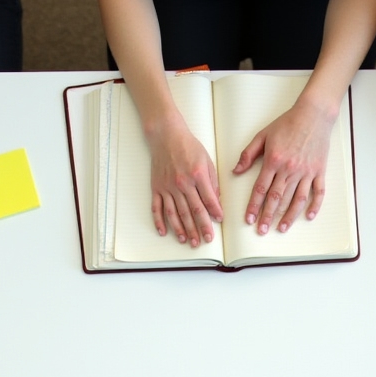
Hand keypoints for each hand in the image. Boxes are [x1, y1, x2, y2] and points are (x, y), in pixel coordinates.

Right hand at [146, 114, 221, 247]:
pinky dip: (159, 221)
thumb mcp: (207, 161)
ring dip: (182, 229)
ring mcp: (167, 187)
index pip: (208, 200)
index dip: (215, 213)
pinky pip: (157, 208)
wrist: (166, 135)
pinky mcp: (156, 188)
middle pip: (193, 211)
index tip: (219, 221)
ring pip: (176, 213)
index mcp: (197, 176)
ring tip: (188, 241)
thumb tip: (216, 201)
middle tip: (205, 240)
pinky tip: (164, 232)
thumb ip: (212, 182)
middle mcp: (182, 183)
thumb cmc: (188, 146)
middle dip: (200, 228)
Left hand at [234, 99, 333, 234]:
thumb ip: (248, 154)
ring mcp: (306, 172)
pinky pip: (318, 192)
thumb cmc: (287, 123)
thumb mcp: (263, 135)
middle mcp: (290, 169)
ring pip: (296, 199)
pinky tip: (309, 216)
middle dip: (267, 216)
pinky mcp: (319, 171)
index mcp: (274, 161)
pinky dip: (315, 205)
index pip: (261, 189)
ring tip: (280, 229)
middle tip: (261, 230)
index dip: (254, 206)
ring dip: (288, 216)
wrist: (313, 113)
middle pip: (277, 198)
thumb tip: (236, 171)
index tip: (248, 220)